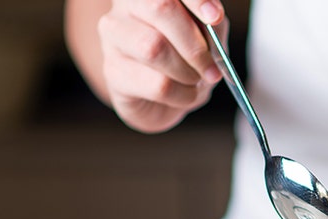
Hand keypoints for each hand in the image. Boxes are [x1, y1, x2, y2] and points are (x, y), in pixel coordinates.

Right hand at [96, 0, 227, 132]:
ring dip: (187, 72)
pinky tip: (183, 94)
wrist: (164, 100)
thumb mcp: (207, 38)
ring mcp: (113, 38)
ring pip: (153, 48)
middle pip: (159, 8)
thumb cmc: (185, 61)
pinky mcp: (113, 72)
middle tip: (212, 69)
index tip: (214, 17)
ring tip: (195, 81)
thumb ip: (211, 24)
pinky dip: (182, 94)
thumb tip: (213, 18)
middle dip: (194, 43)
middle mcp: (124, 7)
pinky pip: (156, 84)